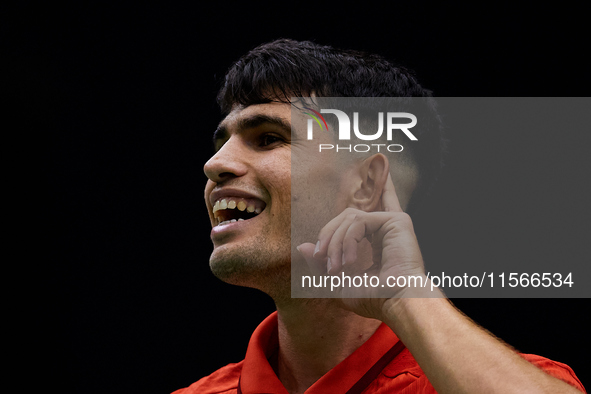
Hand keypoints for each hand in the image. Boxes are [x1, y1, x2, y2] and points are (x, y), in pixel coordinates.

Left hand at [297, 173, 432, 319]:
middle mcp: (383, 230)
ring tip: (337, 268)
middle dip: (328, 236)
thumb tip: (302, 246)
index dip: (328, 233)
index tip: (317, 256)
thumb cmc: (373, 298)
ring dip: (336, 242)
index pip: (350, 221)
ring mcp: (390, 224)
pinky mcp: (396, 221)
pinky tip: (350, 262)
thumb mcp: (337, 282)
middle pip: (344, 217)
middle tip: (320, 258)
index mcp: (374, 241)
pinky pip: (359, 221)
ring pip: (349, 217)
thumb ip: (319, 264)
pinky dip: (348, 240)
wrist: (395, 303)